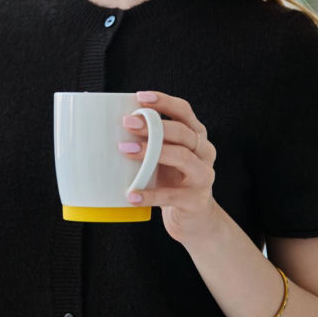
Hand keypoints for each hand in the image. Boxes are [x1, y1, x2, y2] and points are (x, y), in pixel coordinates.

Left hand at [120, 90, 217, 244]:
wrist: (193, 219)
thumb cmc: (172, 180)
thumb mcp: (163, 157)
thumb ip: (149, 142)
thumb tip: (112, 126)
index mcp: (196, 136)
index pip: (183, 111)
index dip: (163, 102)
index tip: (139, 97)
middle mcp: (204, 152)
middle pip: (183, 132)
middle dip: (154, 126)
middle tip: (127, 123)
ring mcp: (203, 176)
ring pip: (183, 157)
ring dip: (152, 152)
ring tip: (125, 151)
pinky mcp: (196, 200)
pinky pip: (171, 195)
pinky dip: (149, 194)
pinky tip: (131, 194)